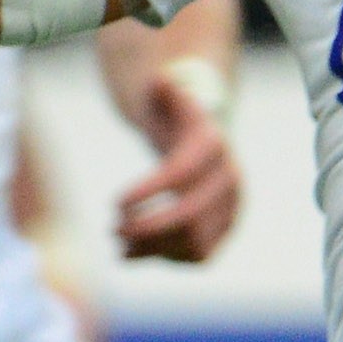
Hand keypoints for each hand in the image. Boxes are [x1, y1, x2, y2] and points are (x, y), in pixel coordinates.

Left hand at [109, 68, 241, 262]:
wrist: (201, 142)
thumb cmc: (172, 118)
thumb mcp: (164, 96)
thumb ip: (159, 88)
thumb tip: (159, 82)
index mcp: (212, 145)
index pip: (181, 175)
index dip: (147, 192)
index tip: (114, 202)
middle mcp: (230, 180)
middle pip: (191, 216)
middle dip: (146, 228)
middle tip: (112, 229)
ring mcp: (230, 209)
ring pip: (194, 243)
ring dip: (152, 249)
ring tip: (118, 243)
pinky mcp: (224, 232)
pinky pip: (197, 257)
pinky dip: (163, 259)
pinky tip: (131, 252)